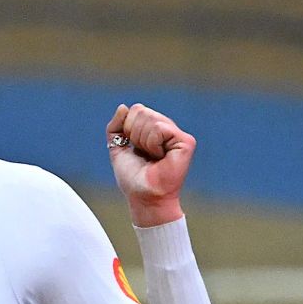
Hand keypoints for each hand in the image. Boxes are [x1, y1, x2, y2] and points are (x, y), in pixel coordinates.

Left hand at [106, 103, 194, 226]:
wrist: (143, 196)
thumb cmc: (133, 176)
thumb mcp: (117, 147)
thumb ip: (116, 126)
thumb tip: (123, 107)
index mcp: (154, 129)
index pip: (137, 110)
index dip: (128, 129)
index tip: (134, 149)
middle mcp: (168, 129)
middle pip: (142, 111)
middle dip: (134, 134)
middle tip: (143, 154)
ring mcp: (178, 135)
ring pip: (150, 119)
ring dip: (143, 142)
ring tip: (152, 157)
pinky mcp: (186, 142)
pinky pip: (159, 130)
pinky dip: (152, 145)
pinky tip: (159, 157)